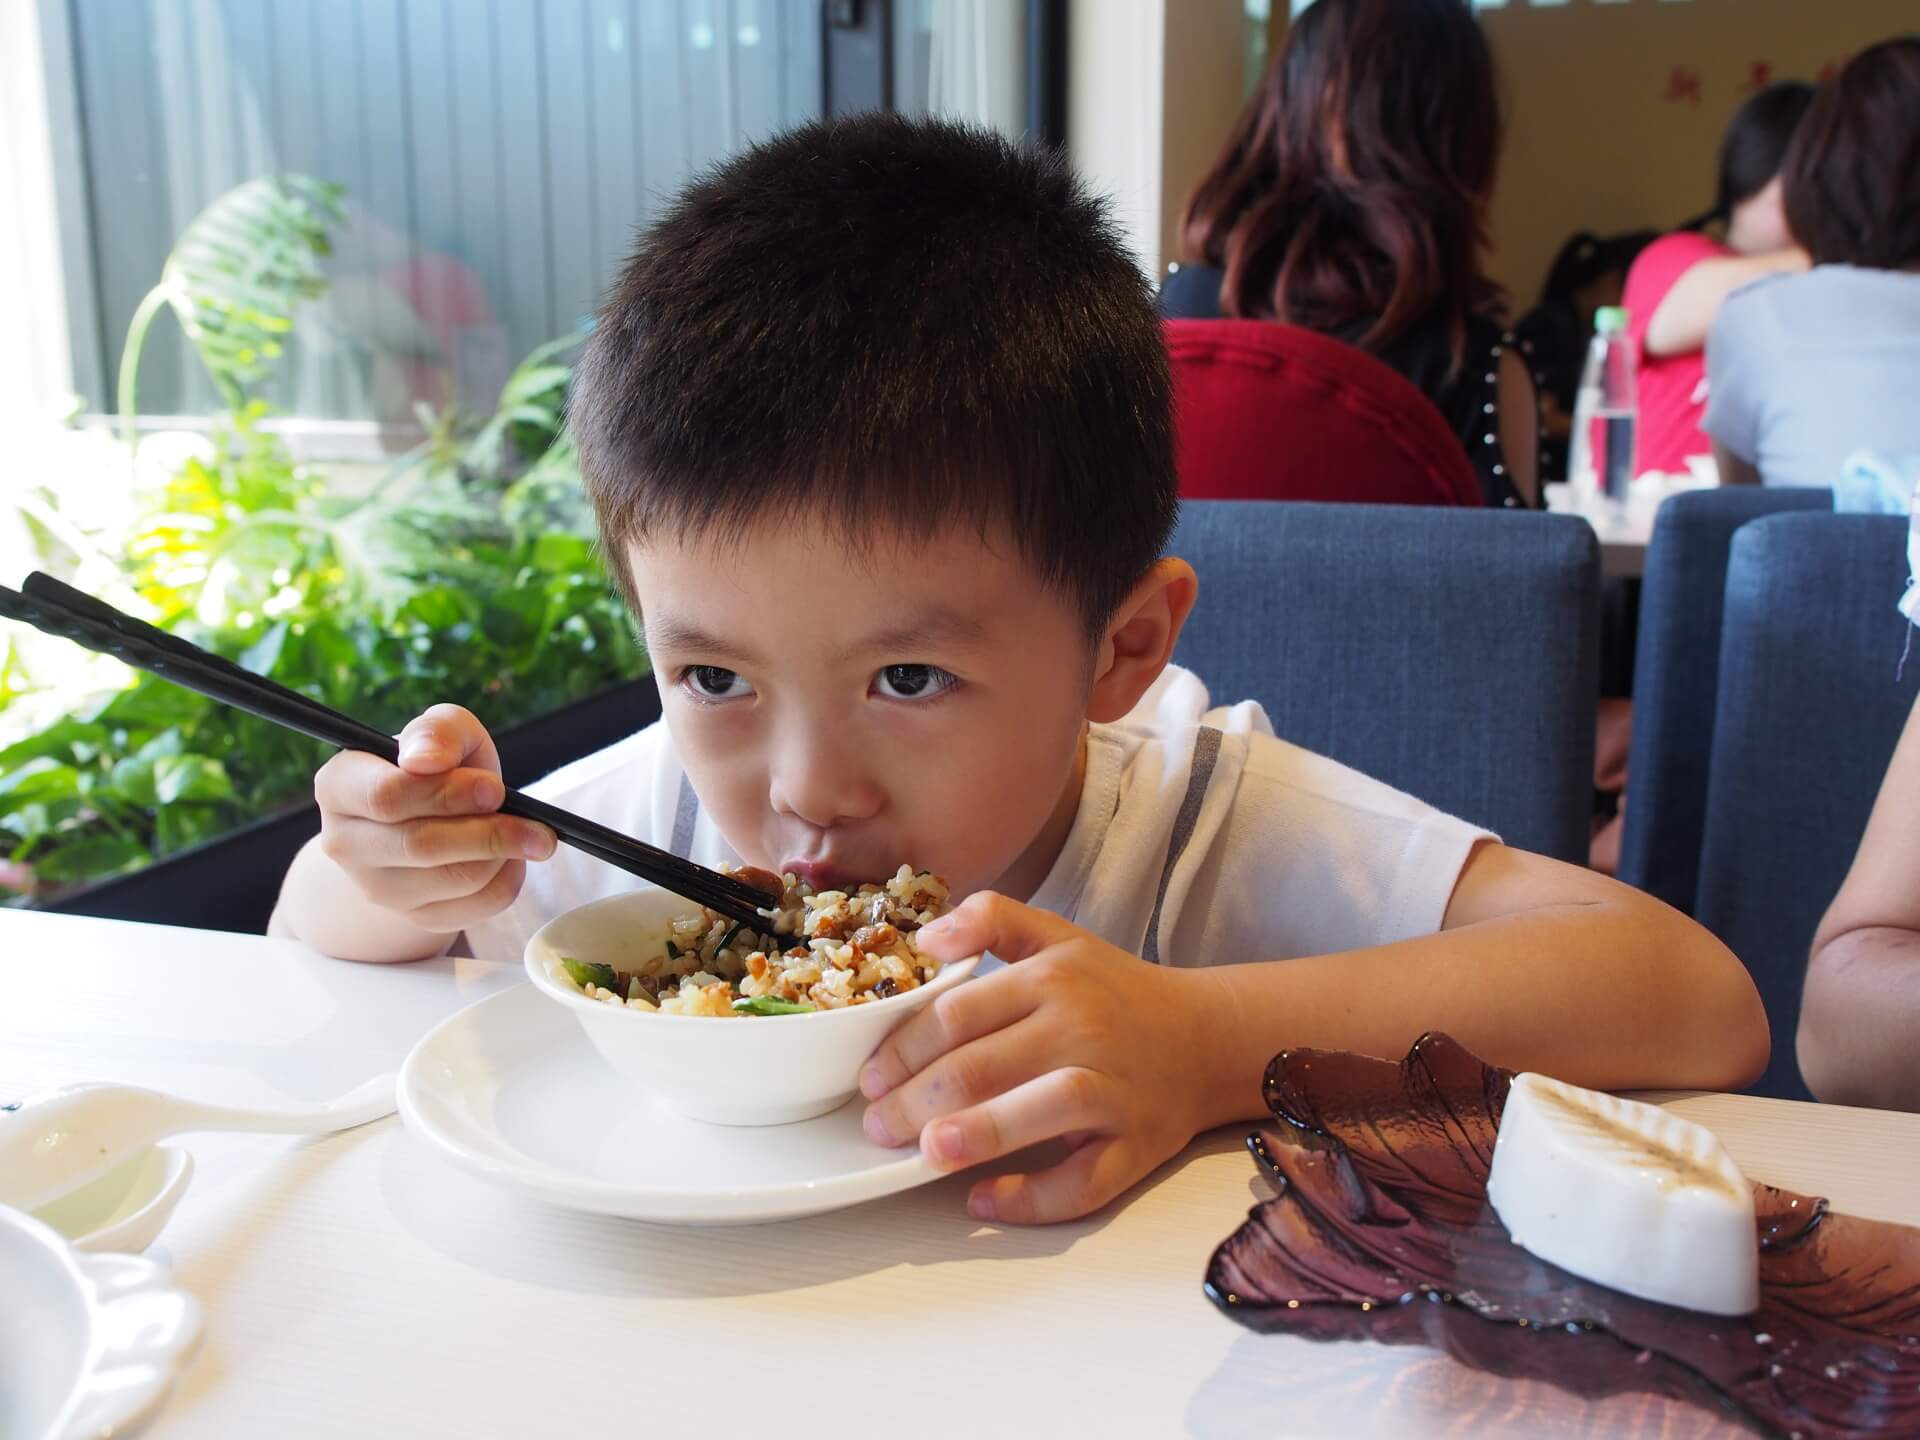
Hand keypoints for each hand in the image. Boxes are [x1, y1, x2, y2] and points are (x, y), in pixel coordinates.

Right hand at [313, 703, 554, 931]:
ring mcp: (376, 887)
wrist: (433, 814)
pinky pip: (475, 906)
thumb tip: (426, 759)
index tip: (494, 788)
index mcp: (339, 786)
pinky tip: (510, 858)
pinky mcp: (414, 916)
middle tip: (535, 823)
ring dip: (503, 854)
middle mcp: (345, 842)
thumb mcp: (443, 732)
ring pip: (454, 880)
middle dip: (490, 832)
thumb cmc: (439, 765)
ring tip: (524, 832)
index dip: (448, 793)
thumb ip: (438, 731)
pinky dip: (508, 880)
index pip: (386, 796)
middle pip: (420, 845)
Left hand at [858, 892, 1218, 1223]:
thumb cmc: (1115, 992)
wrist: (1207, 1038)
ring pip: (1041, 1111)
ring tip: (925, 1153)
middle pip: (984, 1064)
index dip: (904, 1048)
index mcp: (1054, 979)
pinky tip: (983, 1199)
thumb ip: (992, 919)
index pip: (959, 1012)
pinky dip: (1033, 1197)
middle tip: (877, 1125)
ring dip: (977, 1134)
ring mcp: (1113, 1090)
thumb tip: (925, 939)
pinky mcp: (1136, 1145)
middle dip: (917, 1099)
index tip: (870, 1077)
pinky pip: (1084, 1180)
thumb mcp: (1058, 936)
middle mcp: (1083, 1030)